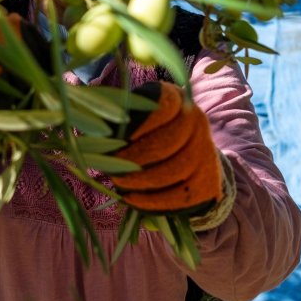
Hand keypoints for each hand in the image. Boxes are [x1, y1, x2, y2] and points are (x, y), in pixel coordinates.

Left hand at [111, 81, 223, 214]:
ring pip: (176, 169)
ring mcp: (205, 150)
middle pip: (169, 141)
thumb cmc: (144, 134)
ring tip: (121, 186)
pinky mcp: (208, 180)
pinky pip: (183, 195)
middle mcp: (196, 120)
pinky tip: (134, 200)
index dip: (143, 123)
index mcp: (176, 98)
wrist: (184, 159)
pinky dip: (155, 201)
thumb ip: (117, 123)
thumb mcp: (133, 120)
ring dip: (143, 181)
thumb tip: (93, 135)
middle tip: (113, 170)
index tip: (121, 138)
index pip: (164, 106)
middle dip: (136, 159)